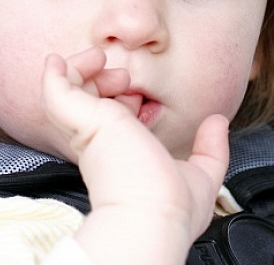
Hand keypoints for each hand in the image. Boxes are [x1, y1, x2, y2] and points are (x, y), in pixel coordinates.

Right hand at [40, 48, 229, 264]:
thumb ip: (210, 149)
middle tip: (123, 75)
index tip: (139, 96)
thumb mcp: (201, 174)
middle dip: (101, 78)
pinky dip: (55, 73)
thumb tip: (218, 122)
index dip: (123, 97)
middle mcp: (100, 143)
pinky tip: (58, 60)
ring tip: (99, 58)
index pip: (110, 117)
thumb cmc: (172, 206)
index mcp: (121, 154)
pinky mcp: (81, 121)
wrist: (153, 214)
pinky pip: (55, 91)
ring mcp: (88, 130)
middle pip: (87, 101)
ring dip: (82, 68)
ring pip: (68, 93)